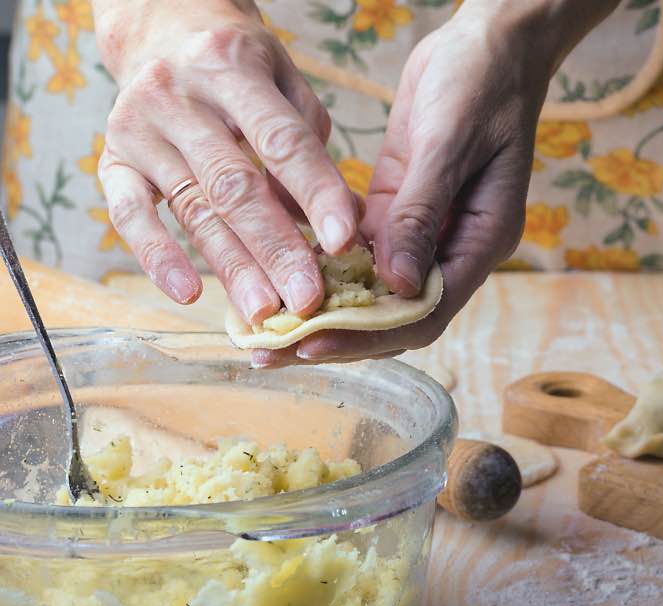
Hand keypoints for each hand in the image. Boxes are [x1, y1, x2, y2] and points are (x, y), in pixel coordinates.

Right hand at [93, 0, 359, 323]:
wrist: (162, 31)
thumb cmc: (241, 68)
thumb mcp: (285, 82)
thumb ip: (311, 146)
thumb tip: (344, 223)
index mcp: (231, 66)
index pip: (282, 140)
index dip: (315, 193)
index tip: (344, 242)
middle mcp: (177, 95)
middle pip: (234, 184)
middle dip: (276, 247)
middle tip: (308, 298)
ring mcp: (138, 128)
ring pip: (191, 207)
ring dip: (231, 265)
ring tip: (265, 310)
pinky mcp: (112, 159)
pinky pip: (130, 215)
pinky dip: (157, 257)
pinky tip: (190, 294)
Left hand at [253, 0, 617, 366]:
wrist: (492, 43)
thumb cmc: (483, 84)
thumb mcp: (451, 142)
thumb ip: (423, 212)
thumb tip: (395, 283)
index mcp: (482, 239)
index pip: (424, 311)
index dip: (368, 335)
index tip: (311, 342)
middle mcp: (454, 246)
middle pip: (394, 313)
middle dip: (335, 335)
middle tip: (270, 349)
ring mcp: (426, 228)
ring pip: (373, 287)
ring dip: (324, 304)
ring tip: (266, 321)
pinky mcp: (400, 205)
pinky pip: (361, 249)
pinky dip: (325, 263)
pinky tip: (281, 268)